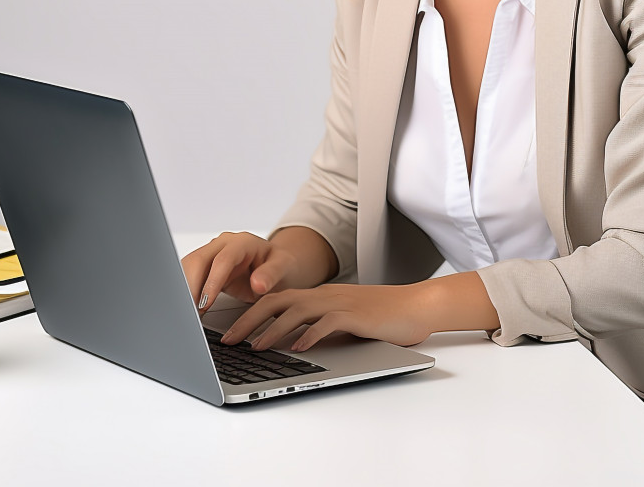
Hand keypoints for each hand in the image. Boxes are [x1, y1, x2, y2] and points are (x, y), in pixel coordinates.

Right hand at [181, 231, 298, 312]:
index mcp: (242, 242)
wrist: (274, 265)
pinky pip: (188, 277)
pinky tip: (187, 310)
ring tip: (188, 315)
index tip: (205, 303)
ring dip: (184, 291)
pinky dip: (186, 293)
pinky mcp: (205, 268)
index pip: (222, 260)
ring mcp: (212, 254)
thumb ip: (272, 274)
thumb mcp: (283, 268)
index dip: (212, 281)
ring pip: (188, 268)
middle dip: (190, 287)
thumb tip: (258, 284)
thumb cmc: (278, 264)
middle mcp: (223, 245)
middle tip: (190, 314)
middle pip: (197, 261)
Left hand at [220, 282, 432, 351]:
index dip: (249, 315)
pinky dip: (309, 335)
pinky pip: (327, 322)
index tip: (229, 334)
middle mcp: (325, 296)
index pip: (275, 300)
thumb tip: (288, 346)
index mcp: (319, 296)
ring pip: (297, 311)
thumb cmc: (380, 318)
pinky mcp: (356, 316)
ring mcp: (340, 303)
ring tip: (253, 347)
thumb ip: (318, 327)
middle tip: (227, 341)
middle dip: (249, 321)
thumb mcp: (342, 321)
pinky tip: (297, 349)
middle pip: (277, 301)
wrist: (416, 306)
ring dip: (272, 330)